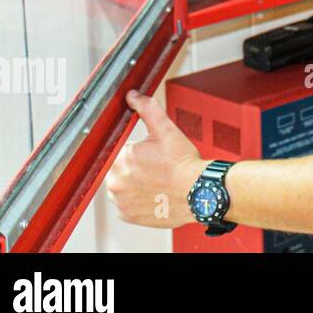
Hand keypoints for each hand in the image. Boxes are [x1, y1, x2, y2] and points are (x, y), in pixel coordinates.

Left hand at [105, 89, 204, 228]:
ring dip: (134, 183)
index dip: (136, 151)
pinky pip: (126, 205)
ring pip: (122, 187)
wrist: (198, 192)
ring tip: (156, 180)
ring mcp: (120, 201)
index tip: (149, 155)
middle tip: (155, 166)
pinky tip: (153, 193)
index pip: (119, 151)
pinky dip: (136, 200)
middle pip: (118, 169)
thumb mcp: (167, 130)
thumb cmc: (183, 164)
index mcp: (119, 159)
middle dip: (134, 166)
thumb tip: (134, 97)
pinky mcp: (127, 215)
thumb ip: (147, 110)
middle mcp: (115, 182)